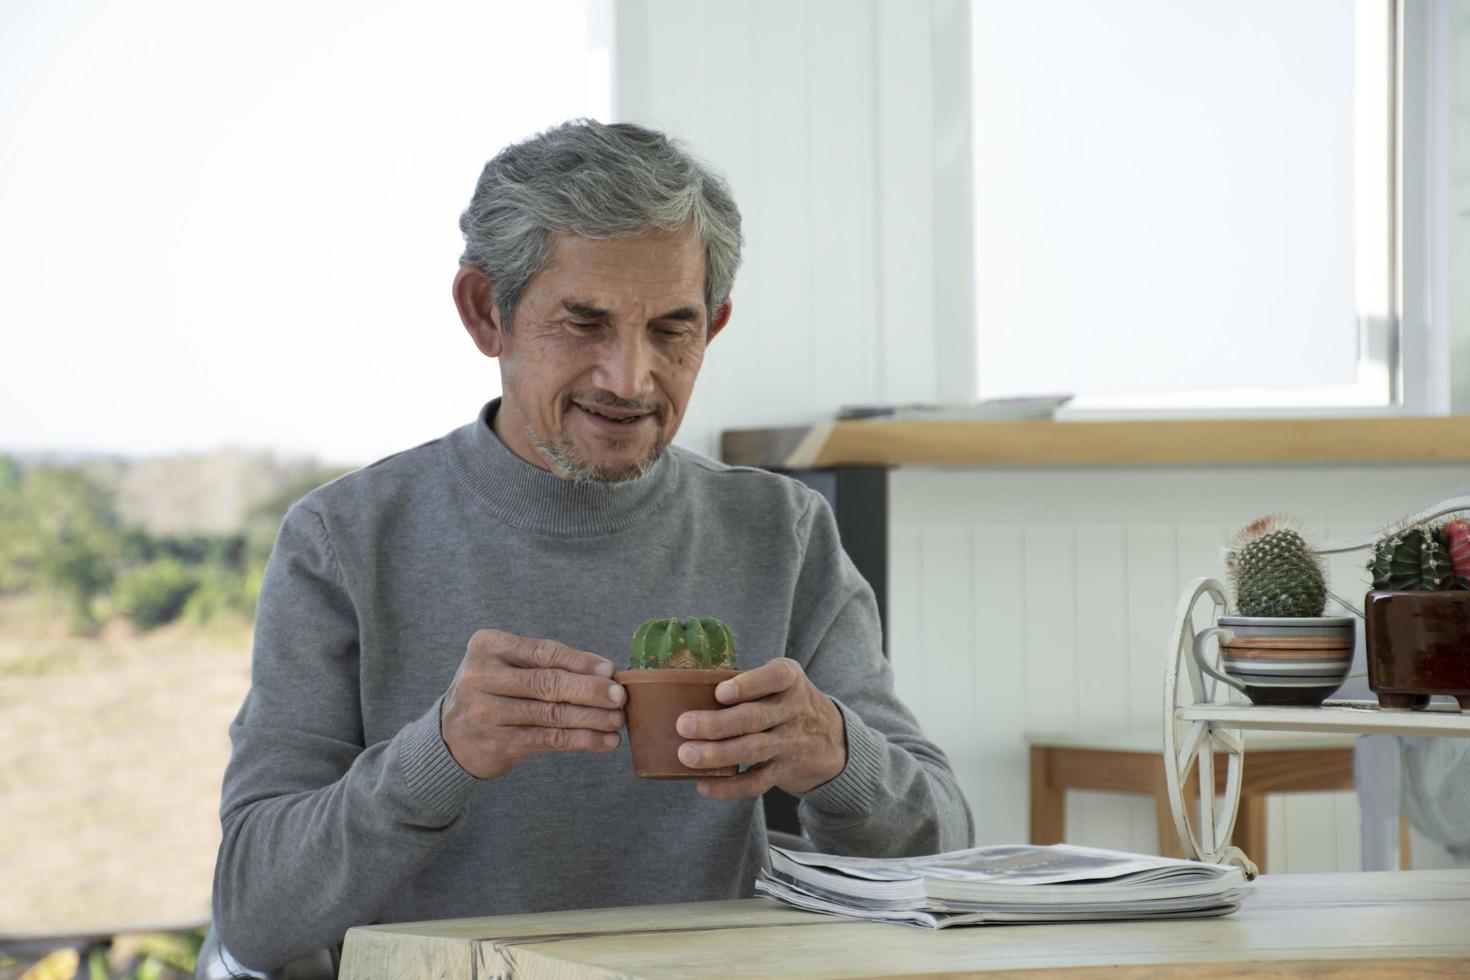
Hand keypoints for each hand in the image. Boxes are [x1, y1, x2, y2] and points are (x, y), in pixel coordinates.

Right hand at [440, 629, 625, 778]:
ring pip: (551, 714)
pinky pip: (549, 739)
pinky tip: (604, 742)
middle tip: (620, 696)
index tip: (610, 670)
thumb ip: (546, 664)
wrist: (450, 736)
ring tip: (618, 720)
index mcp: (487, 646)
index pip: (543, 652)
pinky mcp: (498, 743)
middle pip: (547, 683)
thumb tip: (605, 672)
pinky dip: (582, 740)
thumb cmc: (492, 691)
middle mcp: (481, 677)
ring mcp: (486, 713)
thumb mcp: (506, 666)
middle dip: (589, 690)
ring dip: (591, 718)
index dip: (580, 661)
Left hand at [674, 657, 846, 798]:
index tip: (720, 692)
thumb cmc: (786, 701)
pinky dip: (729, 787)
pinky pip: (757, 782)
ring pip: (754, 750)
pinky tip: (704, 785)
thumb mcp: (779, 681)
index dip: (748, 685)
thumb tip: (688, 690)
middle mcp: (793, 710)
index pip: (774, 678)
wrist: (833, 739)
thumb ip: (746, 682)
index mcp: (789, 679)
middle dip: (717, 724)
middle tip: (683, 725)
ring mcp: (790, 742)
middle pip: (755, 718)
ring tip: (686, 755)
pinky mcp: (784, 770)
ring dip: (717, 754)